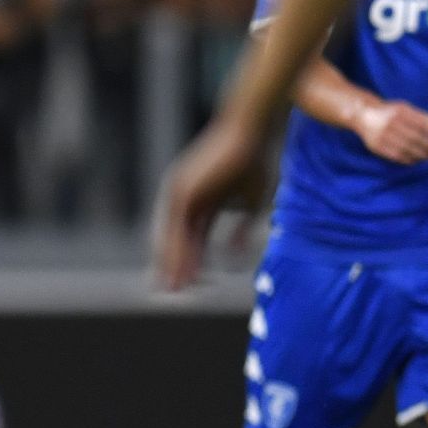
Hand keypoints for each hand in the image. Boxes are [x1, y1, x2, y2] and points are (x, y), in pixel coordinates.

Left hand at [154, 115, 269, 289]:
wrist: (249, 133)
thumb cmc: (255, 162)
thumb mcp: (251, 204)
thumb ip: (242, 231)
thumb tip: (235, 259)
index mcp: (201, 202)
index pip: (192, 238)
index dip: (193, 261)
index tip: (196, 284)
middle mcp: (186, 200)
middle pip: (176, 241)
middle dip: (175, 267)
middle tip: (173, 294)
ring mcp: (180, 195)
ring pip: (172, 237)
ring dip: (173, 264)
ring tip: (174, 289)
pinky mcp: (182, 191)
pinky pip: (175, 228)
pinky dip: (176, 250)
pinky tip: (179, 268)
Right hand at [352, 99, 427, 164]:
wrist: (364, 115)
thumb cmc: (391, 112)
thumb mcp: (406, 108)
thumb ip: (421, 117)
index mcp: (400, 111)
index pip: (424, 125)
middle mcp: (391, 123)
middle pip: (417, 139)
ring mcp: (383, 136)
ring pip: (408, 149)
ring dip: (423, 155)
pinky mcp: (377, 147)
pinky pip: (397, 156)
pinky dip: (410, 159)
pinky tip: (418, 160)